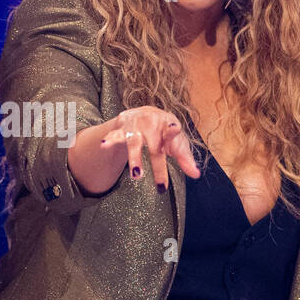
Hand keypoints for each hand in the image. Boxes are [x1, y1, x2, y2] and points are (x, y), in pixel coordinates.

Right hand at [70, 106, 200, 196]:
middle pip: (155, 148)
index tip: (174, 129)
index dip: (173, 132)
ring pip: (134, 143)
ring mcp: (136, 127)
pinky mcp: (122, 129)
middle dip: (158, 168)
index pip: (172, 132)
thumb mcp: (177, 142)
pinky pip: (115, 135)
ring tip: (136, 176)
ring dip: (135, 159)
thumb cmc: (165, 132)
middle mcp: (152, 125)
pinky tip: (103, 145)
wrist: (146, 113)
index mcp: (168, 126)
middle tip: (161, 186)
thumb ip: (185, 158)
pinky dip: (110, 140)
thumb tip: (196, 174)